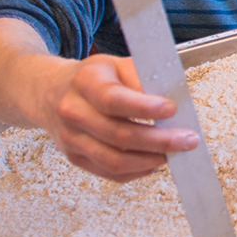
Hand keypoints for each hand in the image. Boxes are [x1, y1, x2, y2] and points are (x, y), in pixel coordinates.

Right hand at [37, 53, 198, 182]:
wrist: (48, 92)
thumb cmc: (90, 78)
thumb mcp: (115, 64)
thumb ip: (142, 77)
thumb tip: (170, 98)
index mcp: (85, 82)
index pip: (114, 100)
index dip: (145, 107)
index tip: (173, 109)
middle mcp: (73, 112)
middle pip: (118, 135)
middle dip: (159, 141)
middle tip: (187, 140)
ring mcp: (71, 139)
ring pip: (114, 160)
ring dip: (150, 160)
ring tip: (174, 153)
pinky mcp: (75, 158)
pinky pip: (110, 172)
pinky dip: (137, 171)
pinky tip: (154, 161)